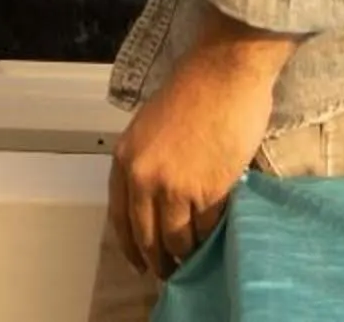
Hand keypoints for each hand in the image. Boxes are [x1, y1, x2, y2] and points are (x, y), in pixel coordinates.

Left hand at [106, 49, 275, 278]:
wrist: (224, 72)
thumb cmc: (193, 90)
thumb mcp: (150, 127)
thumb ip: (148, 162)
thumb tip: (155, 200)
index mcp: (124, 159)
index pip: (119, 218)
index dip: (130, 247)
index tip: (139, 263)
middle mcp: (144, 178)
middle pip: (147, 237)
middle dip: (159, 259)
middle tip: (171, 271)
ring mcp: (176, 187)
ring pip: (178, 239)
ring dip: (188, 252)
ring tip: (198, 256)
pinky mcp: (209, 191)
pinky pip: (207, 228)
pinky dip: (212, 235)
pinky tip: (217, 234)